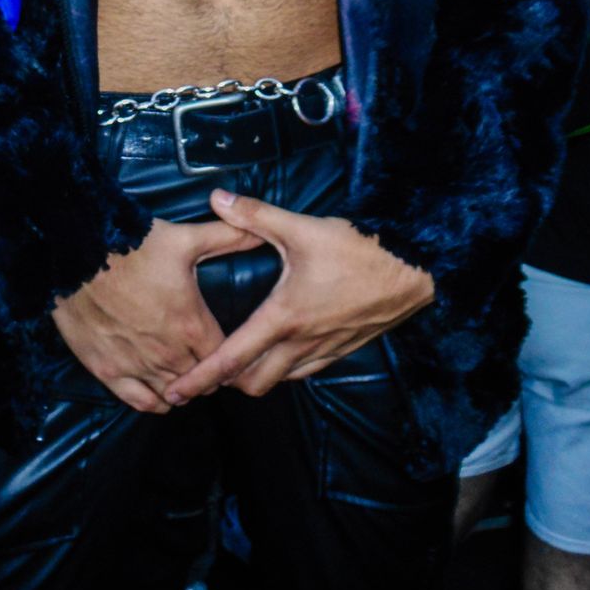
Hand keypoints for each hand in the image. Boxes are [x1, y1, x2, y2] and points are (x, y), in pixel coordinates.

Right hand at [52, 217, 264, 413]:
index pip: (227, 358)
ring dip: (184, 387)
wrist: (77, 253)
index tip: (230, 347)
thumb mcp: (185, 239)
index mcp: (192, 325)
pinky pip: (141, 403)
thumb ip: (227, 238)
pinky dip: (155, 401)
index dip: (232, 354)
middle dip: (210, 371)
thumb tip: (260, 230)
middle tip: (207, 357)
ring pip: (175, 395)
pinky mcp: (108, 371)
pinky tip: (159, 390)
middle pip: (204, 380)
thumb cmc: (132, 246)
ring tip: (184, 372)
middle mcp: (168, 353)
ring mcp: (137, 366)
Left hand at [165, 190, 434, 403]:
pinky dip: (285, 369)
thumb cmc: (359, 250)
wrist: (413, 269)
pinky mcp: (343, 350)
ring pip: (281, 381)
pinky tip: (280, 352)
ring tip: (238, 364)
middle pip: (253, 383)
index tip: (177, 391)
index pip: (232, 358)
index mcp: (284, 317)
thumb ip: (255, 216)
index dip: (201, 377)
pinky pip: (306, 372)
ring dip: (257, 377)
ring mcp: (324, 351)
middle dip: (226, 383)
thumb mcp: (302, 228)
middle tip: (206, 371)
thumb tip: (217, 198)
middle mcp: (301, 343)